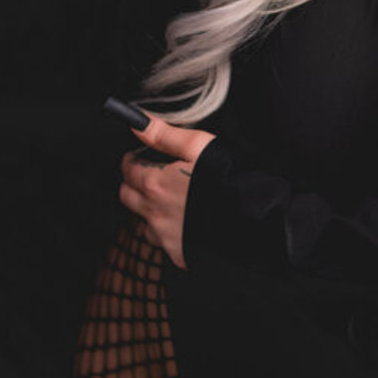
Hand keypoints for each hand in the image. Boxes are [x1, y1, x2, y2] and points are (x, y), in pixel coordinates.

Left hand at [117, 114, 215, 269]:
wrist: (251, 216)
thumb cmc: (226, 179)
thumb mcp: (197, 145)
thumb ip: (163, 135)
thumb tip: (138, 124)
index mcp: (154, 183)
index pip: (127, 169)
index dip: (134, 159)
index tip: (143, 156)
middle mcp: (153, 212)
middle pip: (127, 196)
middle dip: (134, 183)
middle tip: (153, 176)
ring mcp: (164, 236)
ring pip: (142, 221)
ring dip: (150, 210)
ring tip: (171, 201)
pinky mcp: (178, 252)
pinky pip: (163, 242)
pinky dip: (168, 232)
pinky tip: (185, 222)